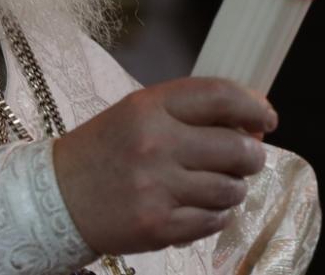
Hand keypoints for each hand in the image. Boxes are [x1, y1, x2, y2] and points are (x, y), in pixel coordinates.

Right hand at [53, 77, 274, 255]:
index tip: (267, 119)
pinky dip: (216, 216)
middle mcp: (156, 144)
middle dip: (253, 155)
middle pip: (236, 148)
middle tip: (248, 160)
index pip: (221, 97)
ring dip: (234, 188)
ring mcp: (157, 188)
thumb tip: (254, 121)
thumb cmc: (106, 149)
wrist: (57, 198)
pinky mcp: (157, 227)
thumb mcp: (141, 113)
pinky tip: (201, 208)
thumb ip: (192, 112)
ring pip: (230, 189)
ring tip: (218, 186)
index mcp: (150, 107)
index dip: (254, 107)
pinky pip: (213, 221)